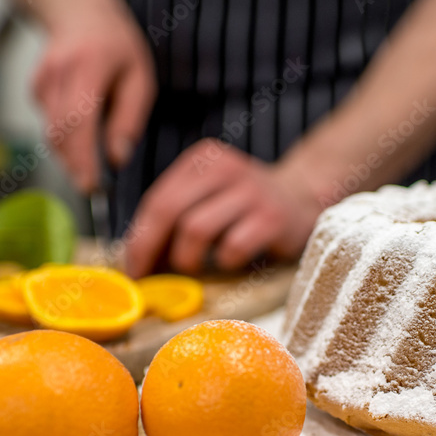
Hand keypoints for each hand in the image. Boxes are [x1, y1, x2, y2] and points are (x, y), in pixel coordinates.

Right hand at [31, 0, 154, 191]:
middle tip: (94, 186)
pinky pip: (50, 125)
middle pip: (60, 133)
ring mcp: (42, 80)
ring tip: (93, 159)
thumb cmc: (117, 46)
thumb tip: (117, 158)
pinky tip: (83, 126)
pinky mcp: (35, 89)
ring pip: (53, 133)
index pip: (79, 120)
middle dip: (76, 166)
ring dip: (72, 154)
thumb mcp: (140, 79)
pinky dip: (67, 137)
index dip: (83, 158)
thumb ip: (129, 120)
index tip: (92, 185)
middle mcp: (58, 72)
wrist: (81, 13)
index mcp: (88, 66)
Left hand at [124, 140, 322, 276]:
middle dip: (151, 249)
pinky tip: (229, 262)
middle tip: (148, 277)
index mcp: (203, 159)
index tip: (133, 266)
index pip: (158, 198)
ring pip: (195, 229)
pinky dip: (223, 262)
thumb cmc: (244, 205)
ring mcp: (251, 191)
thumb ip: (176, 214)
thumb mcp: (209, 194)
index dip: (140, 236)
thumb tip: (136, 255)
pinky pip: (232, 247)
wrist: (302, 199)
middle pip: (170, 211)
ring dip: (186, 258)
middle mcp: (226, 168)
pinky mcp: (272, 218)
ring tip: (193, 268)